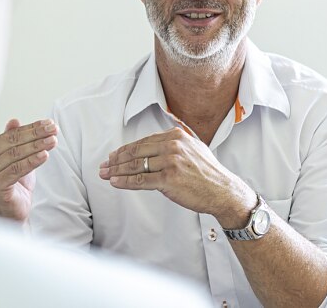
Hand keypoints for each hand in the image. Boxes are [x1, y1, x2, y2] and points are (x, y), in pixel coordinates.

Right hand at [0, 118, 57, 221]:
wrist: (12, 212)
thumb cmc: (14, 184)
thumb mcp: (16, 159)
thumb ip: (14, 140)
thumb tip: (14, 121)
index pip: (12, 134)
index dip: (32, 128)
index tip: (49, 123)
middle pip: (13, 143)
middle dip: (36, 134)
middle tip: (53, 129)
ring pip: (15, 155)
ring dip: (37, 146)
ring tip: (53, 141)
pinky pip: (16, 170)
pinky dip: (32, 161)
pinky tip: (45, 155)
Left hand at [98, 127, 254, 227]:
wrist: (223, 191)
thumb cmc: (207, 173)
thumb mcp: (193, 148)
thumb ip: (174, 142)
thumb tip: (153, 145)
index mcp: (176, 135)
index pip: (142, 141)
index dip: (124, 150)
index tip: (113, 156)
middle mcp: (172, 146)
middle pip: (136, 152)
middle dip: (116, 160)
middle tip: (103, 165)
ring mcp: (170, 162)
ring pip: (135, 166)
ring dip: (116, 170)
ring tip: (105, 174)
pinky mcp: (169, 179)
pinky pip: (140, 180)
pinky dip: (125, 182)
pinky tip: (115, 182)